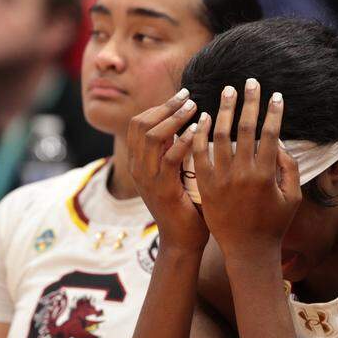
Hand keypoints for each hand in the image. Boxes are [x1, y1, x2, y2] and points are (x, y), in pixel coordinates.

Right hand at [126, 88, 207, 250]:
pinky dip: (184, 141)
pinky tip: (199, 131)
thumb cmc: (187, 206)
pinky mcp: (163, 191)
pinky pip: (170, 158)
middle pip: (140, 124)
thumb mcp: (177, 173)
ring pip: (152, 136)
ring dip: (174, 118)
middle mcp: (138, 168)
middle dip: (165, 106)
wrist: (182, 241)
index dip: (159, 106)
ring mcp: (147, 180)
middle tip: (189, 96)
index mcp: (139, 163)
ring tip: (194, 108)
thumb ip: (176, 151)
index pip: (138, 123)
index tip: (183, 96)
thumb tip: (190, 123)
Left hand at [192, 79, 300, 260]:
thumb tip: (280, 142)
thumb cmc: (274, 224)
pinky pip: (199, 153)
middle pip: (246, 128)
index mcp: (266, 175)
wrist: (247, 251)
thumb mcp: (292, 197)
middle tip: (249, 82)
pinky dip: (199, 134)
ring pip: (220, 136)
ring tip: (226, 92)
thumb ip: (290, 168)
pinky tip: (202, 118)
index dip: (274, 112)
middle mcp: (243, 174)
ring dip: (223, 110)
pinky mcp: (204, 185)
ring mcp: (221, 179)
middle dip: (249, 102)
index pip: (270, 134)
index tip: (275, 95)